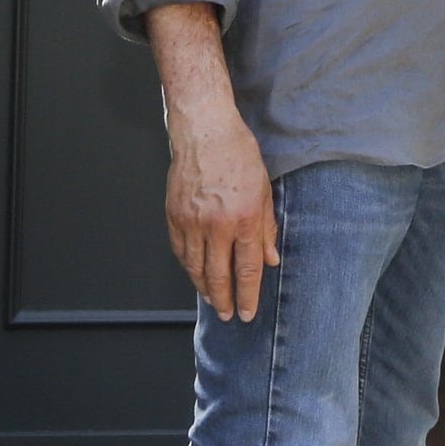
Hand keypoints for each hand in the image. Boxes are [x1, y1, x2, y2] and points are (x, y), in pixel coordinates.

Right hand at [166, 104, 277, 320]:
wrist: (205, 130)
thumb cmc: (237, 154)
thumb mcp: (264, 190)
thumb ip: (266, 229)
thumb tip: (270, 259)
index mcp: (245, 218)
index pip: (247, 269)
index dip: (248, 295)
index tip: (247, 312)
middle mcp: (217, 224)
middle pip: (219, 276)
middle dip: (225, 301)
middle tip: (229, 315)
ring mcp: (192, 221)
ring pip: (196, 268)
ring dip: (205, 289)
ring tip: (213, 300)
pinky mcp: (174, 215)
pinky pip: (180, 251)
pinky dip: (188, 267)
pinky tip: (195, 274)